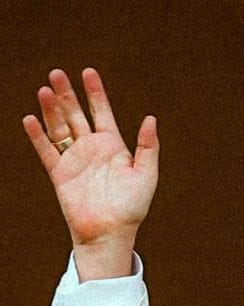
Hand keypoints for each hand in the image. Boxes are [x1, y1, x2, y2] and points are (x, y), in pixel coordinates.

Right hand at [23, 68, 158, 279]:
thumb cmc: (132, 208)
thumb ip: (148, 147)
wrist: (110, 233)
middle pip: (76, 114)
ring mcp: (74, 160)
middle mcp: (92, 149)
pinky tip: (30, 119)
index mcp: (113, 146)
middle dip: (67, 94)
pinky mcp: (60, 174)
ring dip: (51, 110)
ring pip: (59, 128)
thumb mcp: (146, 175)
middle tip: (56, 73)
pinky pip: (46, 151)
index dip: (95, 93)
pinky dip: (38, 136)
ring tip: (44, 90)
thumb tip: (151, 119)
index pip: (102, 112)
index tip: (88, 72)